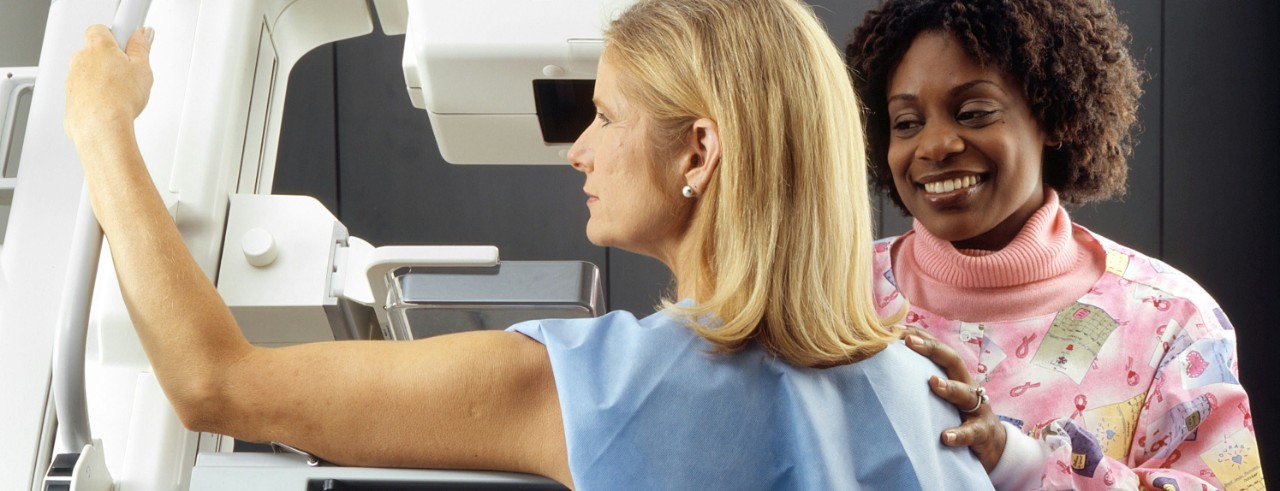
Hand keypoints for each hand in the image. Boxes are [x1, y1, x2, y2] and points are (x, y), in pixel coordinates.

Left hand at [65, 25, 153, 138]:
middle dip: (110, 60)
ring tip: (122, 94)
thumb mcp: (142, 69)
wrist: (101, 127)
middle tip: (129, 73)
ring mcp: (72, 79)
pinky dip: (95, 96)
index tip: (130, 44)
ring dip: (103, 80)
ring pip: (89, 73)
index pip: (103, 29)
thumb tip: (142, 35)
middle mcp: (80, 59)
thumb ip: (141, 48)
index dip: (117, 36)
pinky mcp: (70, 98)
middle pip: (95, 52)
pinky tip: (111, 105)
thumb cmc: (119, 98)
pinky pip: (84, 92)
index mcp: (98, 46)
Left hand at [903, 327, 1006, 471]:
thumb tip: (888, 371)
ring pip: (965, 393)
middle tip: (910, 342)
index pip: (939, 350)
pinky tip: (945, 436)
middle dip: (933, 349)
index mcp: (956, 376)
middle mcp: (968, 386)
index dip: (921, 337)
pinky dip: (959, 434)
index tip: (896, 330)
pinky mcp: (982, 432)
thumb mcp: (943, 397)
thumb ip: (923, 384)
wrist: (993, 443)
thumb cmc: (958, 415)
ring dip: (949, 387)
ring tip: (932, 382)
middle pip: (954, 361)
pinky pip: (971, 432)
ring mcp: (978, 408)